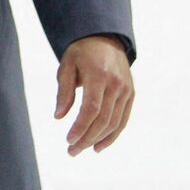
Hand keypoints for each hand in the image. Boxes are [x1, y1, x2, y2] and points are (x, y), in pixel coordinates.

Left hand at [56, 34, 134, 154]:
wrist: (105, 38)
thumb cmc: (81, 52)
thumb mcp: (66, 66)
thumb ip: (63, 91)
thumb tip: (58, 117)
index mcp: (99, 75)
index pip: (91, 108)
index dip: (81, 127)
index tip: (68, 140)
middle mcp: (116, 84)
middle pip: (103, 119)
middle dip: (87, 138)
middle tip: (71, 151)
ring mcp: (126, 90)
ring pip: (114, 122)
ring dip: (98, 140)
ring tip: (82, 149)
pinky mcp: (131, 94)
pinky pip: (123, 119)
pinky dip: (112, 135)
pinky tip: (99, 145)